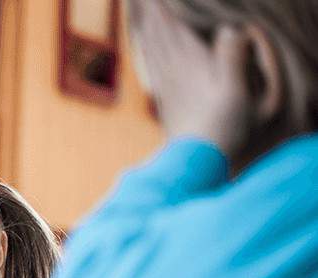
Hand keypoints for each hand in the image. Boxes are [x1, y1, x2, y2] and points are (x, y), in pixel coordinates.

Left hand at [131, 0, 252, 155]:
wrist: (197, 161)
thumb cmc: (221, 126)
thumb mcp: (236, 90)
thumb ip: (232, 57)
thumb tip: (230, 29)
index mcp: (191, 65)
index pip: (174, 30)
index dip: (166, 12)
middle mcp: (173, 72)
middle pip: (159, 37)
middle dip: (153, 16)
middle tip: (145, 1)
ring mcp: (167, 87)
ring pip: (153, 52)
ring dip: (148, 31)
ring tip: (143, 16)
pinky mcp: (166, 101)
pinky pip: (154, 69)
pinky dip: (149, 54)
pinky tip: (147, 51)